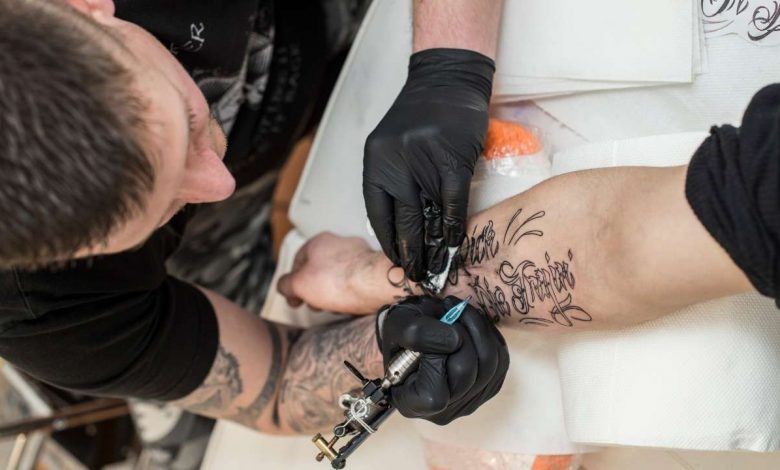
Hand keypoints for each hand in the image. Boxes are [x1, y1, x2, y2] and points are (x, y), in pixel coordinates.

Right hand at [277, 232, 383, 314]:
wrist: (376, 285)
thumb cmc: (340, 280)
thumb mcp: (299, 284)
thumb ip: (286, 285)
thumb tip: (283, 287)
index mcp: (319, 241)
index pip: (298, 262)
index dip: (293, 283)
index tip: (295, 298)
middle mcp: (340, 244)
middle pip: (319, 270)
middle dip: (315, 290)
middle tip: (315, 303)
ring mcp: (359, 255)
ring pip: (338, 277)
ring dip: (333, 293)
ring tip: (335, 306)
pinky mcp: (373, 269)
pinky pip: (356, 283)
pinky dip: (351, 294)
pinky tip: (351, 304)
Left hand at [363, 48, 494, 281]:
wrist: (447, 80)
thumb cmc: (421, 117)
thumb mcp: (392, 146)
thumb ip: (394, 180)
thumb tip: (403, 224)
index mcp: (376, 162)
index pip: (378, 213)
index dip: (388, 241)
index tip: (395, 261)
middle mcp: (396, 164)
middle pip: (402, 221)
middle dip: (409, 253)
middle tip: (415, 275)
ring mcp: (424, 163)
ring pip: (427, 216)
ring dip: (431, 247)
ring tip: (434, 269)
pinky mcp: (452, 161)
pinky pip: (452, 203)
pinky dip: (452, 226)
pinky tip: (452, 244)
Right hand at [377, 295, 508, 424]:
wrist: (419, 330)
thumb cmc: (403, 331)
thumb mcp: (398, 324)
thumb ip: (419, 333)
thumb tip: (455, 341)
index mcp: (410, 403)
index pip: (433, 396)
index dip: (435, 362)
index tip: (430, 333)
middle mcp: (441, 411)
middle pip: (465, 375)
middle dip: (460, 335)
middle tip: (448, 312)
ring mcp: (468, 402)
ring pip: (489, 365)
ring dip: (477, 329)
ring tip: (459, 313)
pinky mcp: (489, 387)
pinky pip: (501, 361)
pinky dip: (489, 336)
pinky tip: (471, 326)